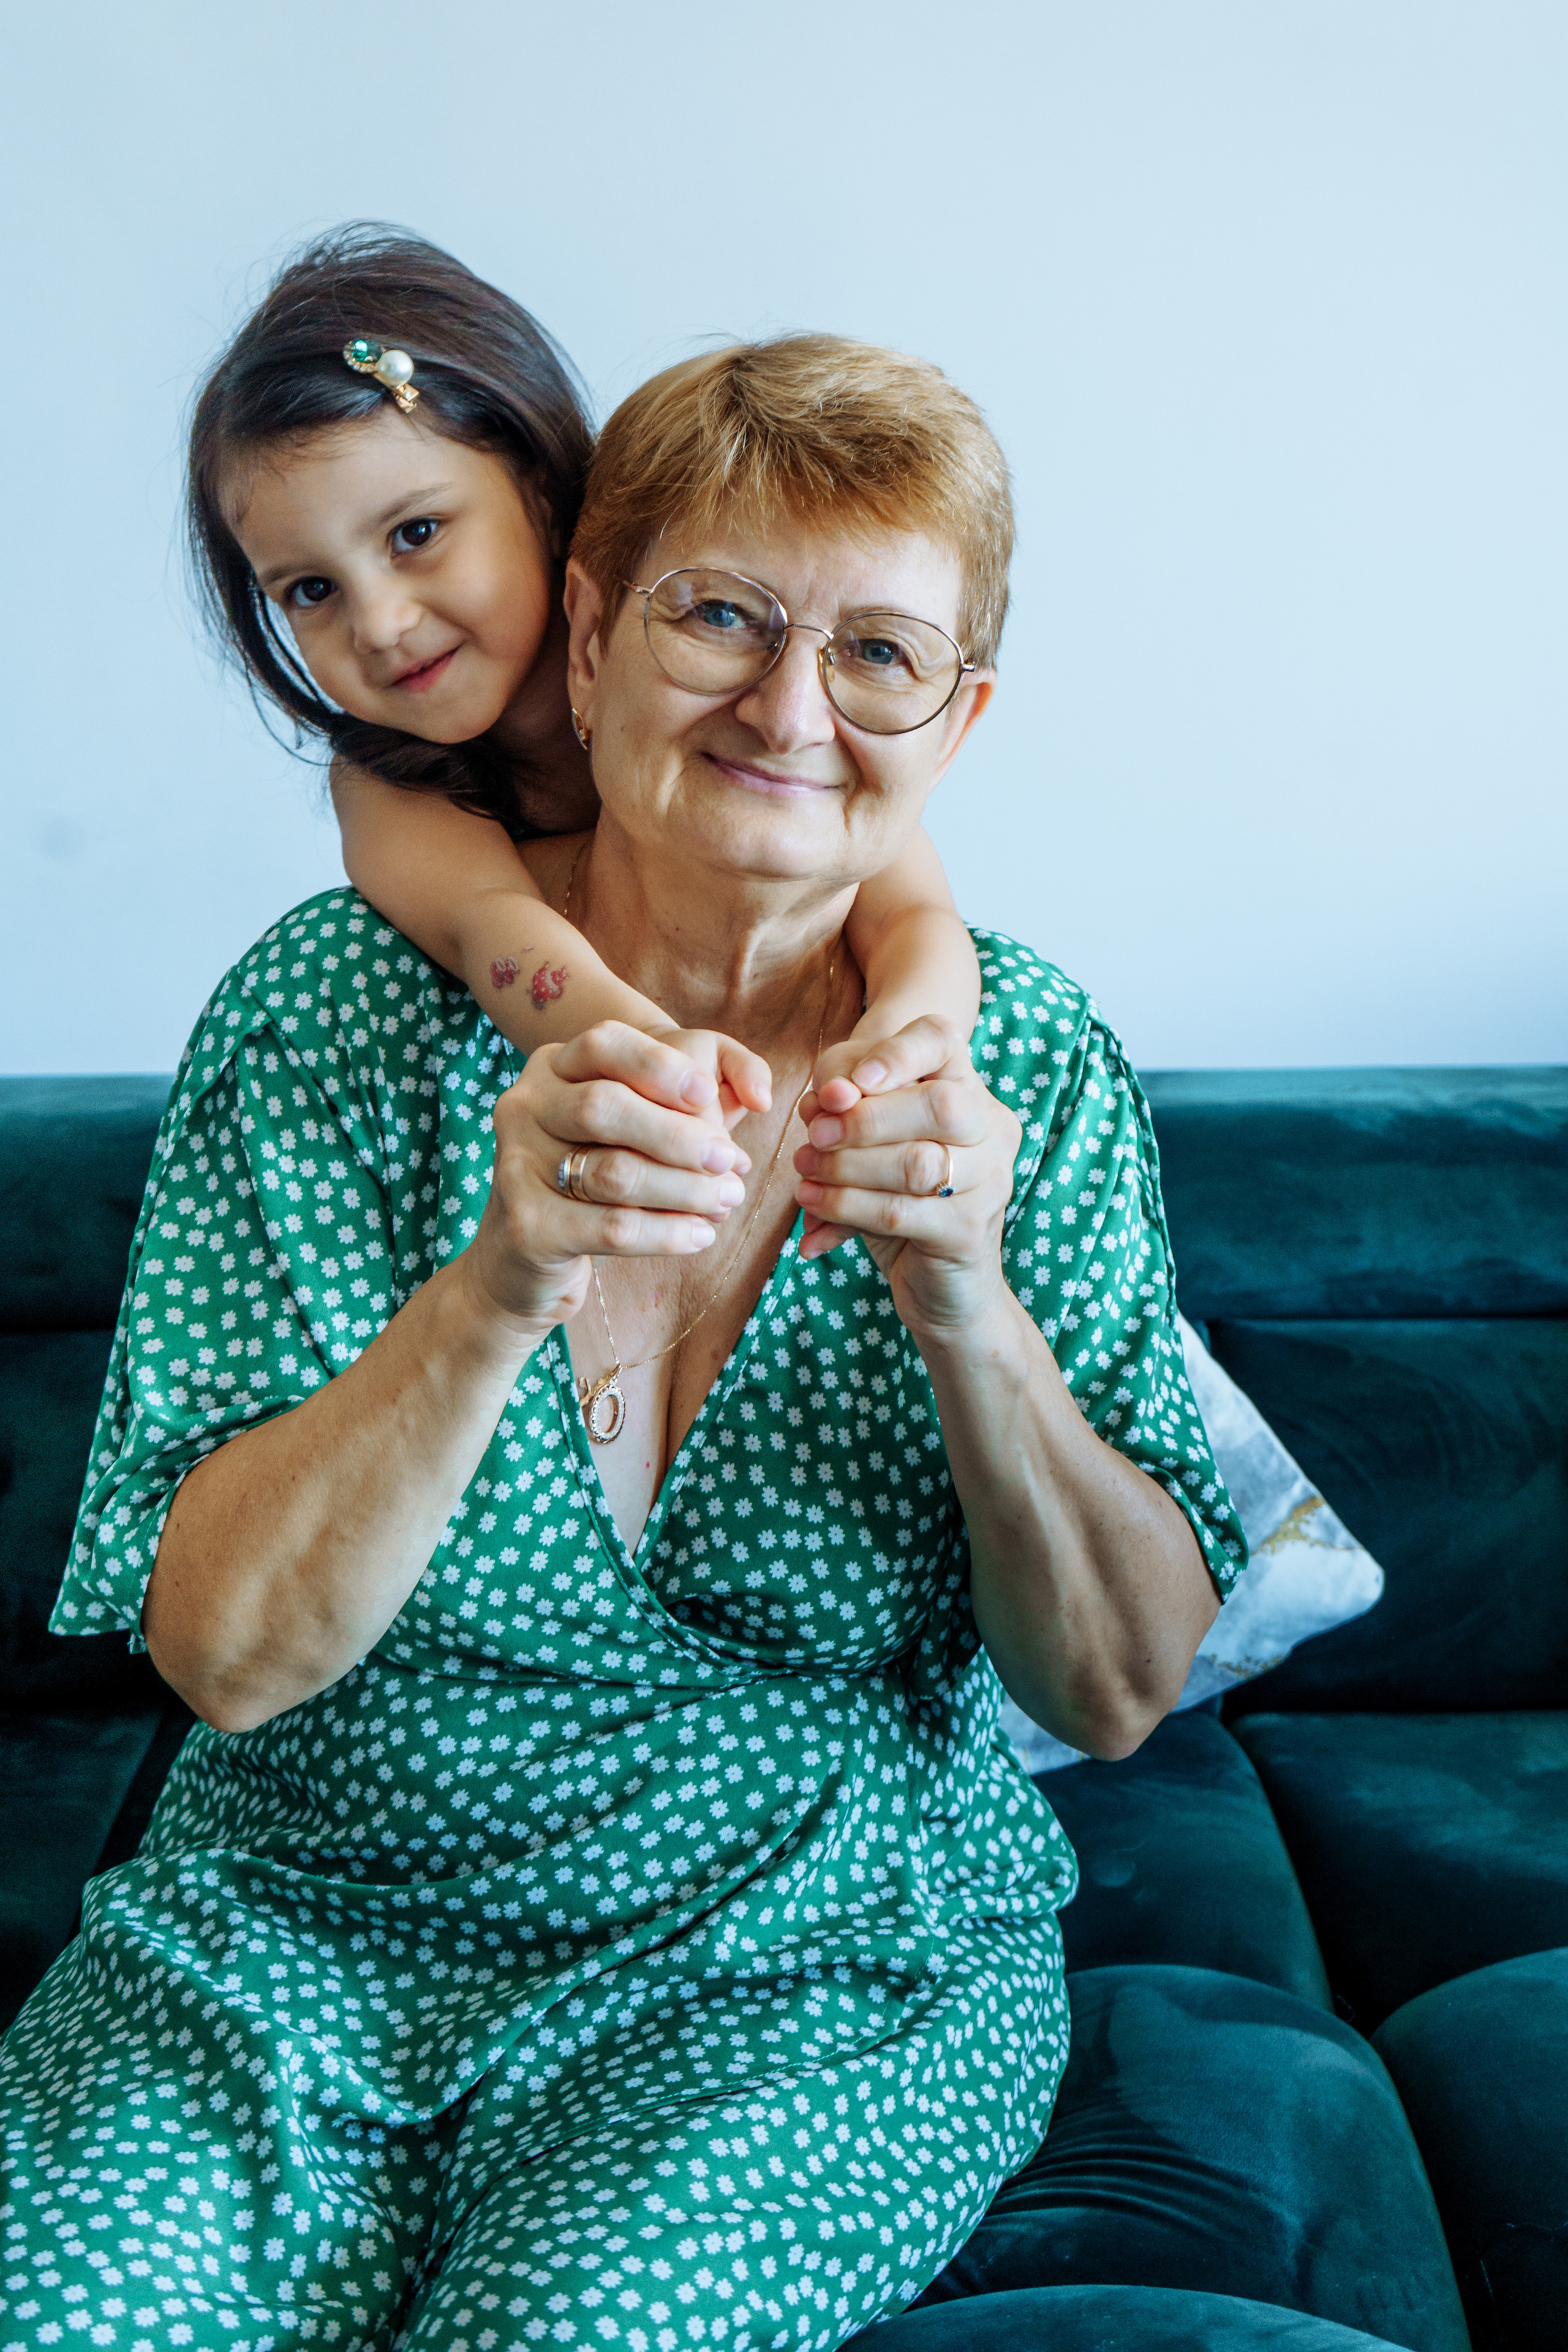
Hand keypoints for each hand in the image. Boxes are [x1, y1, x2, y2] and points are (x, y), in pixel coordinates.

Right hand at [462, 1022, 754, 1337]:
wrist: (523, 1257)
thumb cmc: (599, 1177)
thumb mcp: (642, 1125)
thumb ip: (703, 1091)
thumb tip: (761, 1095)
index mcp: (553, 1067)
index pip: (604, 1043)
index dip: (659, 1066)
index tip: (707, 1093)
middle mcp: (524, 1106)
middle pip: (605, 1106)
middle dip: (679, 1136)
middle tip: (731, 1163)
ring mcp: (516, 1166)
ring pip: (614, 1171)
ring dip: (685, 1189)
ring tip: (726, 1201)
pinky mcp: (527, 1226)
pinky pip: (613, 1226)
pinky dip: (668, 1232)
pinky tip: (700, 1235)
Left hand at [792, 1023, 1021, 1345]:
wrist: (941, 1284)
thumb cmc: (896, 1197)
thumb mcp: (863, 1141)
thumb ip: (843, 1109)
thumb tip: (826, 1102)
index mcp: (968, 1090)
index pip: (943, 1041)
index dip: (893, 1054)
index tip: (842, 1086)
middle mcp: (991, 1130)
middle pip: (939, 1104)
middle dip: (864, 1120)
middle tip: (814, 1136)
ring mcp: (990, 1181)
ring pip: (918, 1162)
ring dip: (847, 1167)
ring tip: (805, 1174)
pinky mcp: (969, 1231)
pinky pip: (901, 1211)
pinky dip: (848, 1207)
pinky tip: (814, 1208)